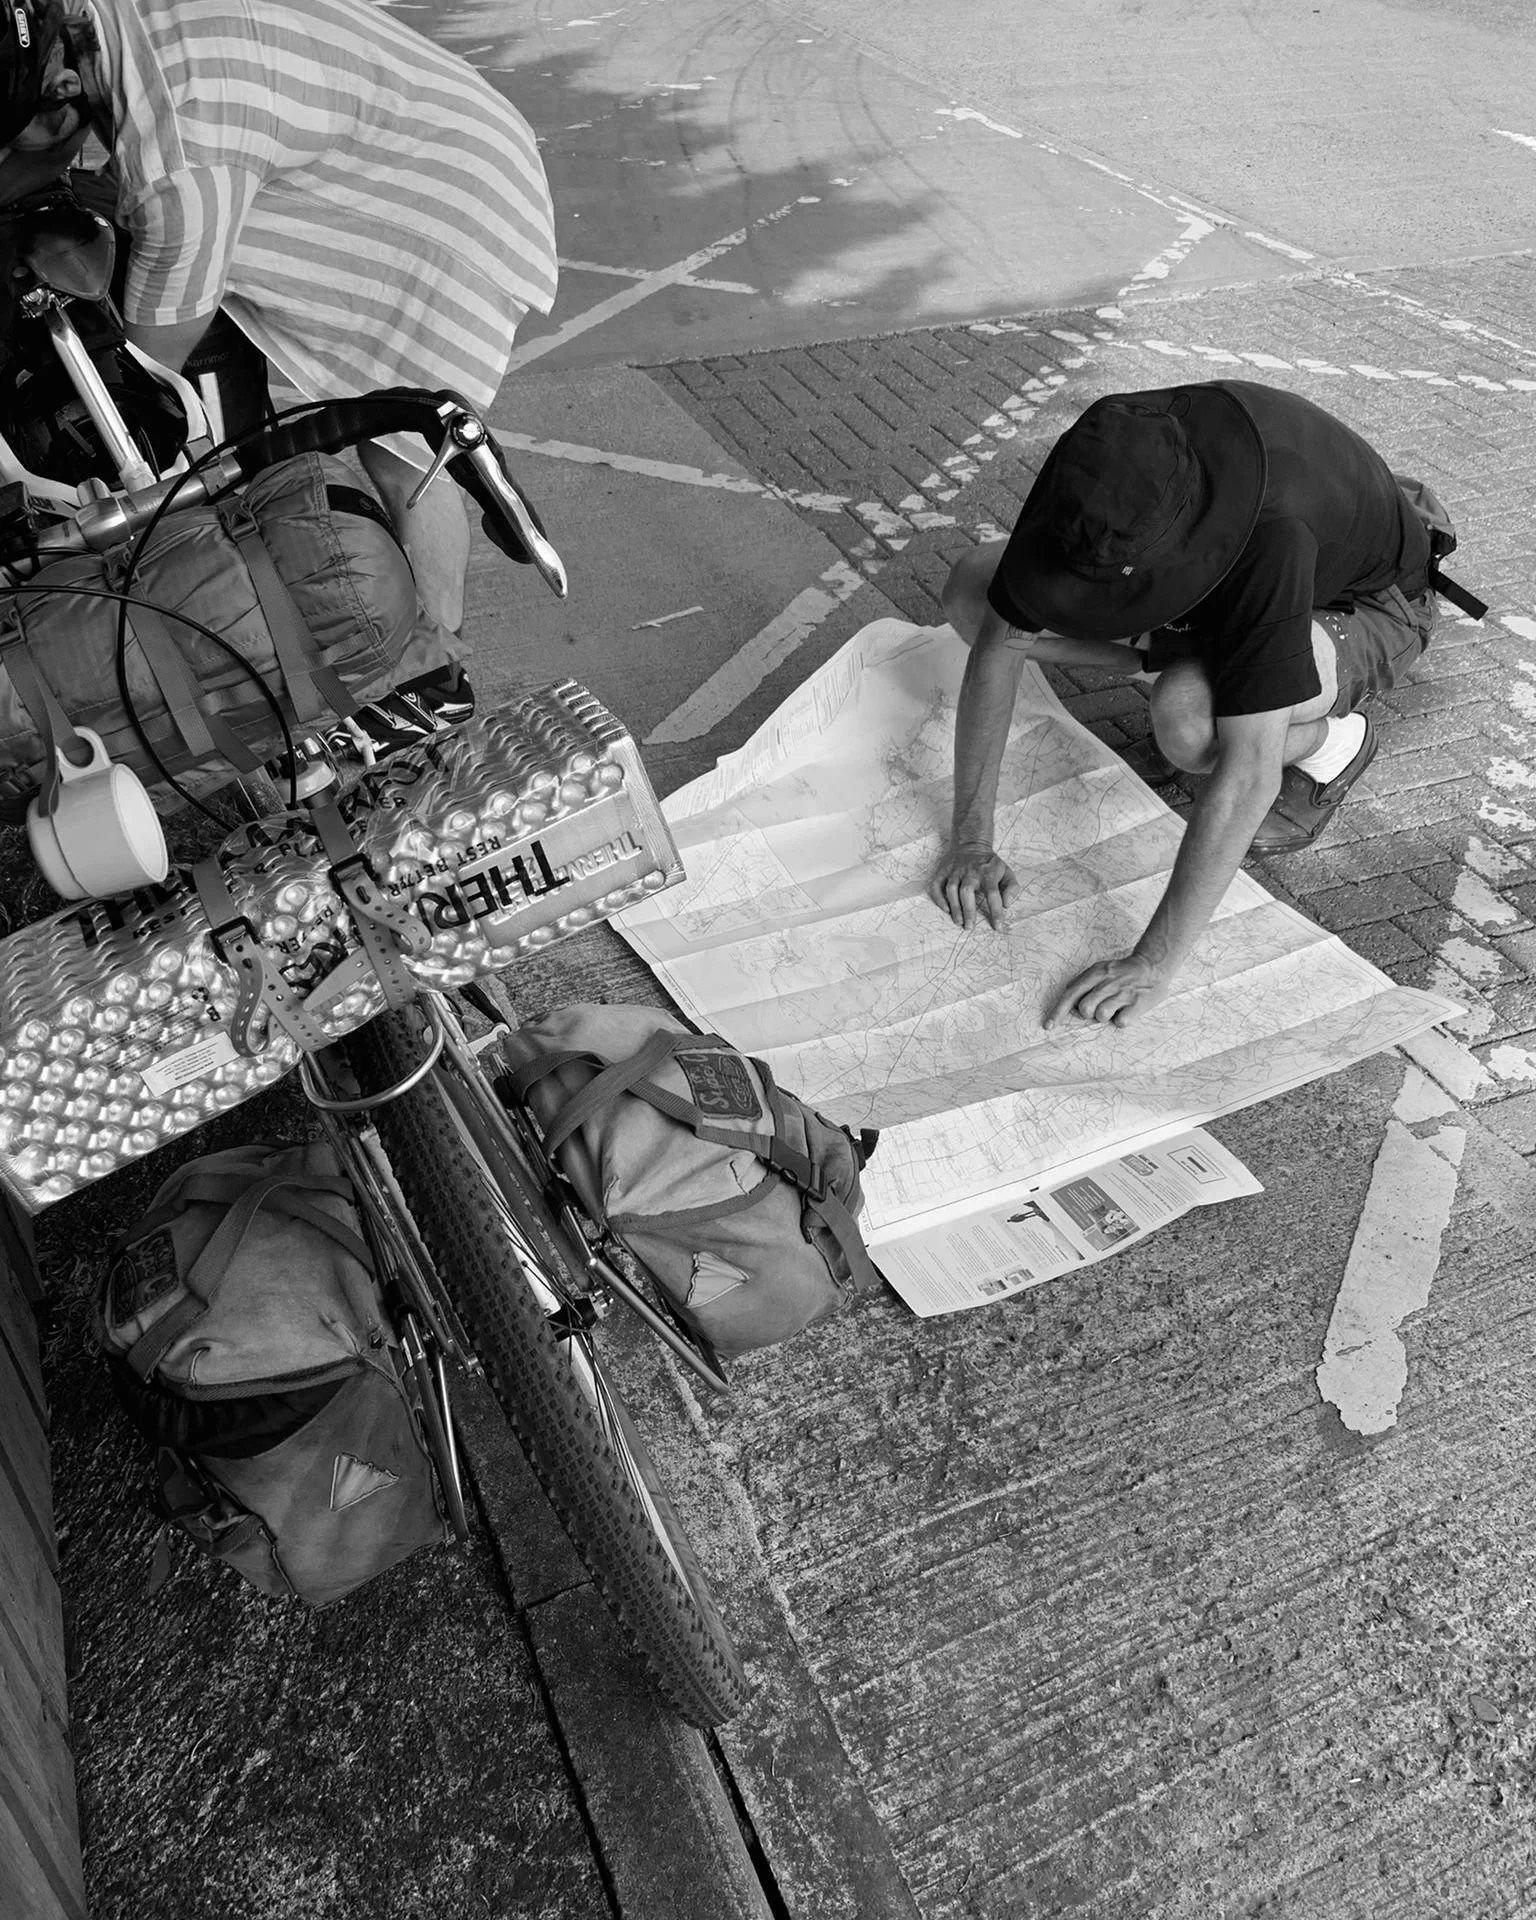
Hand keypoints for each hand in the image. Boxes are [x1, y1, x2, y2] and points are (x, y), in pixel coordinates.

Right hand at [929, 843, 1017, 930]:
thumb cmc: (989, 864)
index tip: (998, 927)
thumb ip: (1012, 888)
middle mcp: (970, 872)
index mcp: (988, 873)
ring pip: (951, 890)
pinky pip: (937, 885)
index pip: (993, 894)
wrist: (971, 843)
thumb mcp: (1007, 872)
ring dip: (954, 907)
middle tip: (969, 927)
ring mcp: (955, 871)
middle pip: (967, 892)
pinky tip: (945, 909)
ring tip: (958, 922)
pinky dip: (939, 898)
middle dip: (968, 911)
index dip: (996, 911)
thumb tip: (1007, 904)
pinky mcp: (943, 871)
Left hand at [1045, 952, 1171, 1029]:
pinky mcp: (1137, 1004)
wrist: (1153, 966)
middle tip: (1102, 1004)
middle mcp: (1108, 983)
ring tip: (1116, 1006)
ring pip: (1101, 1016)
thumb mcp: (1101, 968)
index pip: (1071, 994)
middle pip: (1085, 1009)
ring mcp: (1123, 993)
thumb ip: (1083, 981)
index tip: (1049, 1025)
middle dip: (1090, 1012)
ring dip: (1106, 1015)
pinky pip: (1120, 1022)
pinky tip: (1127, 1010)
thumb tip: (1067, 996)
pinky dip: (1122, 1019)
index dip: (1058, 1011)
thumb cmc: (1123, 971)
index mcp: (1096, 973)